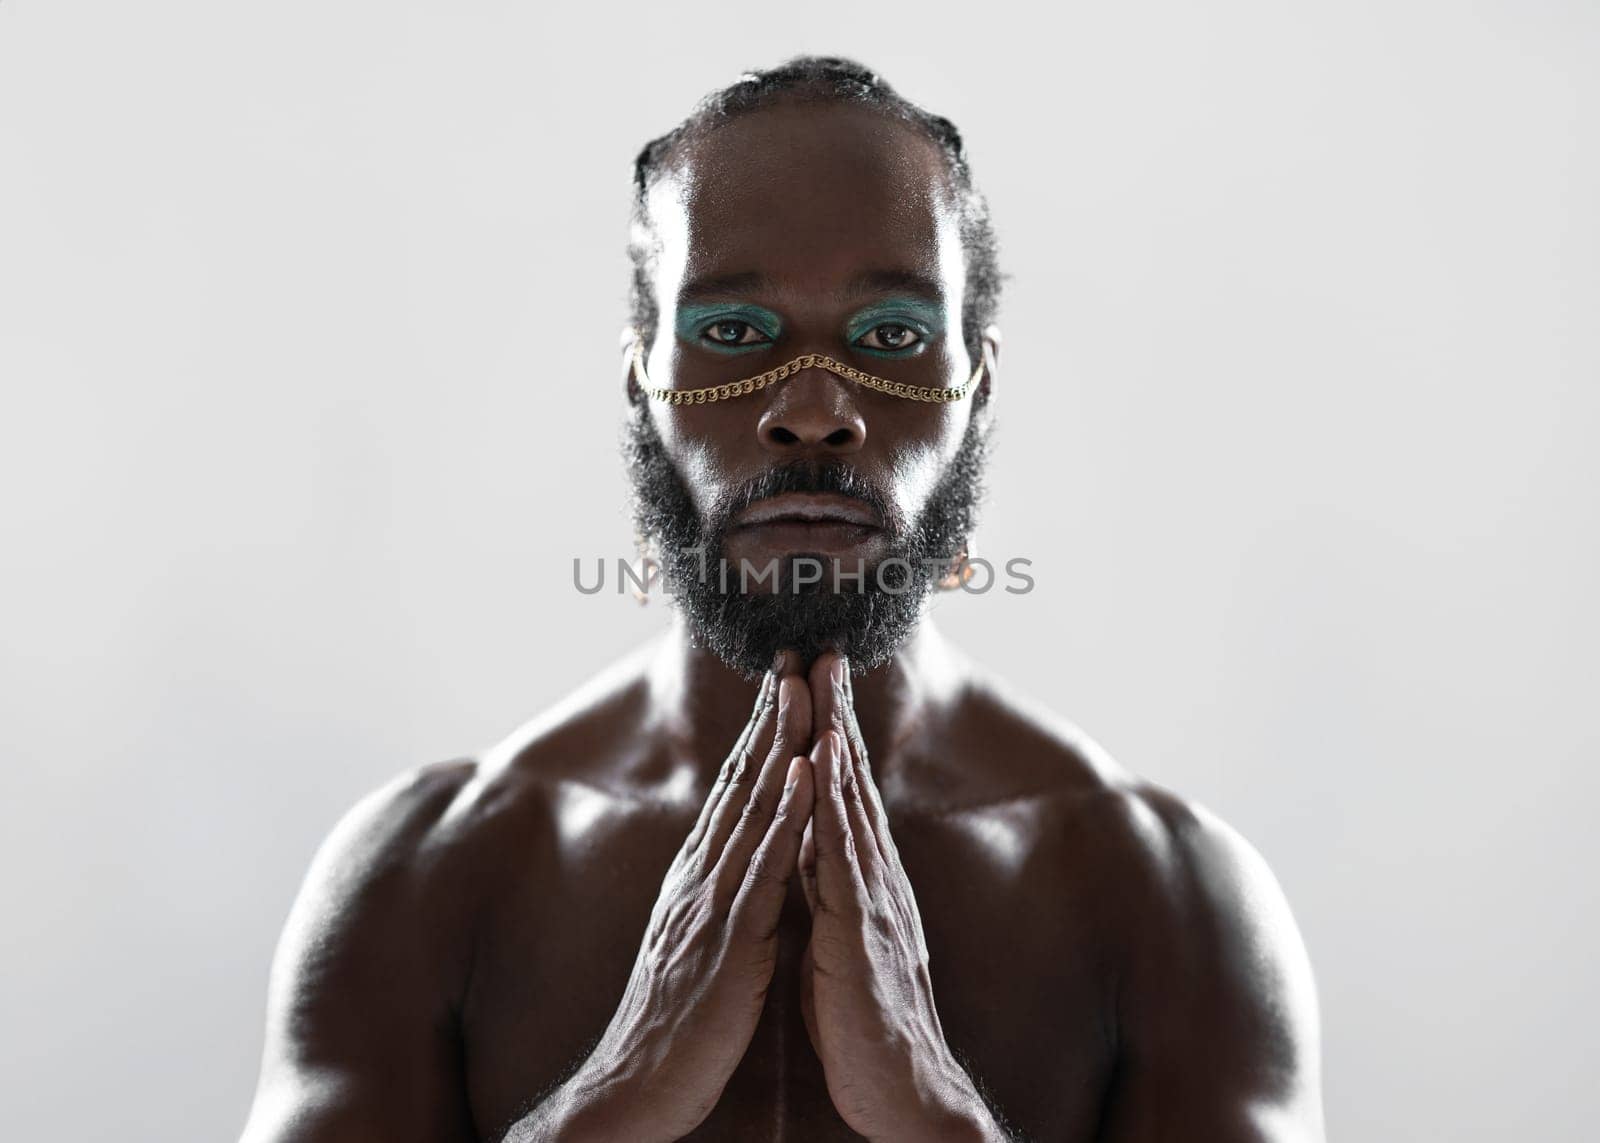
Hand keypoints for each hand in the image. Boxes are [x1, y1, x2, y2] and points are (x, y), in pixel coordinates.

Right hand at [517, 654, 813, 1142]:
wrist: (637, 1086)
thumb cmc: (677, 1019)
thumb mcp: (702, 939)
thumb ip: (722, 891)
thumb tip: (746, 853)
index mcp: (700, 876)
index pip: (736, 789)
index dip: (761, 732)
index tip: (783, 680)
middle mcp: (702, 875)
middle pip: (742, 781)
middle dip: (770, 716)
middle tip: (793, 654)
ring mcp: (713, 903)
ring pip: (753, 809)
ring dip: (779, 745)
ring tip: (802, 689)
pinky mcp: (729, 939)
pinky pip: (763, 868)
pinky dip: (784, 817)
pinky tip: (802, 777)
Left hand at [797, 652, 1007, 1142]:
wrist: (900, 1086)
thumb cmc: (864, 1017)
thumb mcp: (838, 935)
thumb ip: (825, 885)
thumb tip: (807, 840)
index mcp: (861, 879)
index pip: (842, 792)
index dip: (829, 733)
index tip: (815, 679)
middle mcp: (873, 876)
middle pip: (850, 780)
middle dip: (835, 712)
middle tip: (823, 648)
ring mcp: (872, 897)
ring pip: (849, 800)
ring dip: (835, 734)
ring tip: (823, 677)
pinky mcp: (861, 927)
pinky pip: (841, 851)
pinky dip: (832, 799)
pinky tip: (823, 757)